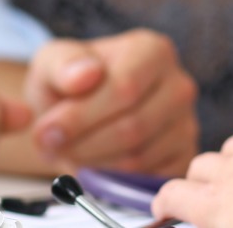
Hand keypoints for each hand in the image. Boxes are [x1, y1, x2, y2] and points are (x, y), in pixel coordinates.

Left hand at [25, 28, 197, 174]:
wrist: (80, 109)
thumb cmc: (70, 82)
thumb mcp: (54, 62)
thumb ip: (63, 65)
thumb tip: (85, 75)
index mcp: (153, 51)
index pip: (125, 88)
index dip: (81, 117)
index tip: (47, 131)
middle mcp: (178, 86)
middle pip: (133, 127)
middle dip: (84, 144)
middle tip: (52, 147)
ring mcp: (185, 125)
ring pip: (139, 158)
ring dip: (94, 164)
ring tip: (68, 152)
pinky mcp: (183, 158)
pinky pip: (147, 180)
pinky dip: (113, 181)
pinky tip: (92, 164)